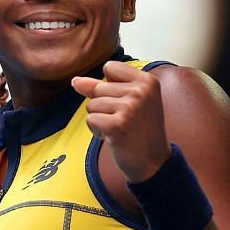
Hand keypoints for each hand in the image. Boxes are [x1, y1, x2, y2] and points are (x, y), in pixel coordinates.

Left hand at [72, 61, 171, 182]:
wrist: (154, 162)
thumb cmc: (142, 131)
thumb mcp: (130, 102)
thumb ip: (102, 87)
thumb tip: (76, 80)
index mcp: (148, 81)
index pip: (110, 67)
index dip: (111, 86)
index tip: (129, 102)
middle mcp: (142, 92)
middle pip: (98, 87)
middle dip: (104, 106)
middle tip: (126, 120)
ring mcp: (130, 108)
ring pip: (92, 104)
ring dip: (101, 119)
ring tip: (121, 129)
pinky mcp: (117, 125)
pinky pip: (91, 120)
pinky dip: (98, 131)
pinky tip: (115, 137)